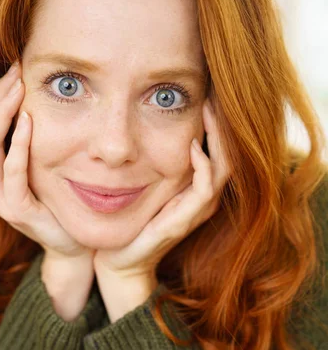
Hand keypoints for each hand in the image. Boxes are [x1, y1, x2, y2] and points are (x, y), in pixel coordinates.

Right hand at [0, 61, 94, 261]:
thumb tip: (41, 100)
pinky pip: (13, 173)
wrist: (72, 244)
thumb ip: (33, 143)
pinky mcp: (16, 211)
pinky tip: (27, 123)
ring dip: (3, 115)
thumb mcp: (42, 169)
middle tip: (16, 70)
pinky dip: (18, 146)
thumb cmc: (59, 203)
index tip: (15, 68)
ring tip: (19, 89)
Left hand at [93, 99, 231, 281]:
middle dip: (223, 123)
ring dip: (218, 138)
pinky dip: (202, 165)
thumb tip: (147, 127)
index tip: (208, 91)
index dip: (218, 121)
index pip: (219, 148)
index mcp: (196, 186)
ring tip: (210, 109)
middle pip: (230, 153)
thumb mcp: (145, 183)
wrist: (120, 258)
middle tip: (215, 91)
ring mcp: (197, 209)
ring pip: (224, 167)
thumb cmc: (130, 219)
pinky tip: (192, 147)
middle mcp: (203, 196)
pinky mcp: (185, 220)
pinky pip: (204, 188)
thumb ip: (153, 160)